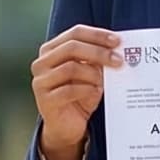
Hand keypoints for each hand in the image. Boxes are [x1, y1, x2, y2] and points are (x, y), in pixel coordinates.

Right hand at [30, 24, 121, 159]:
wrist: (67, 126)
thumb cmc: (80, 95)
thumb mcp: (90, 73)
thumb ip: (97, 59)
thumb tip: (117, 49)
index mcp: (51, 50)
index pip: (75, 33)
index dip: (97, 35)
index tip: (117, 41)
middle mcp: (41, 63)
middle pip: (72, 47)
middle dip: (98, 52)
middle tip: (118, 60)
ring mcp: (41, 82)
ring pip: (71, 68)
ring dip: (93, 73)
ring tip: (105, 81)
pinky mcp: (45, 100)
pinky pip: (69, 90)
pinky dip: (87, 90)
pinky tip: (96, 92)